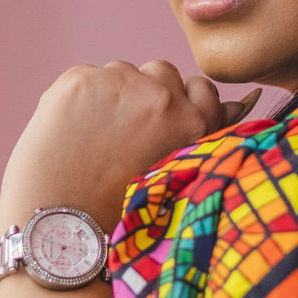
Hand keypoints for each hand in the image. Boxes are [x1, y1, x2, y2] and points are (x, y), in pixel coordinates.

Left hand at [0, 60, 259, 234]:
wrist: (61, 226)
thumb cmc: (120, 213)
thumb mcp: (174, 176)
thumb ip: (200, 136)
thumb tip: (236, 104)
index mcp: (191, 124)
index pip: (200, 88)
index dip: (179, 105)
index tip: (160, 124)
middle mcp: (160, 98)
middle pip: (161, 72)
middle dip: (146, 95)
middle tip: (124, 133)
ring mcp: (117, 84)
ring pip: (121, 71)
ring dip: (112, 94)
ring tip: (94, 137)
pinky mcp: (79, 80)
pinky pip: (86, 75)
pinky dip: (80, 98)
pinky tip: (71, 131)